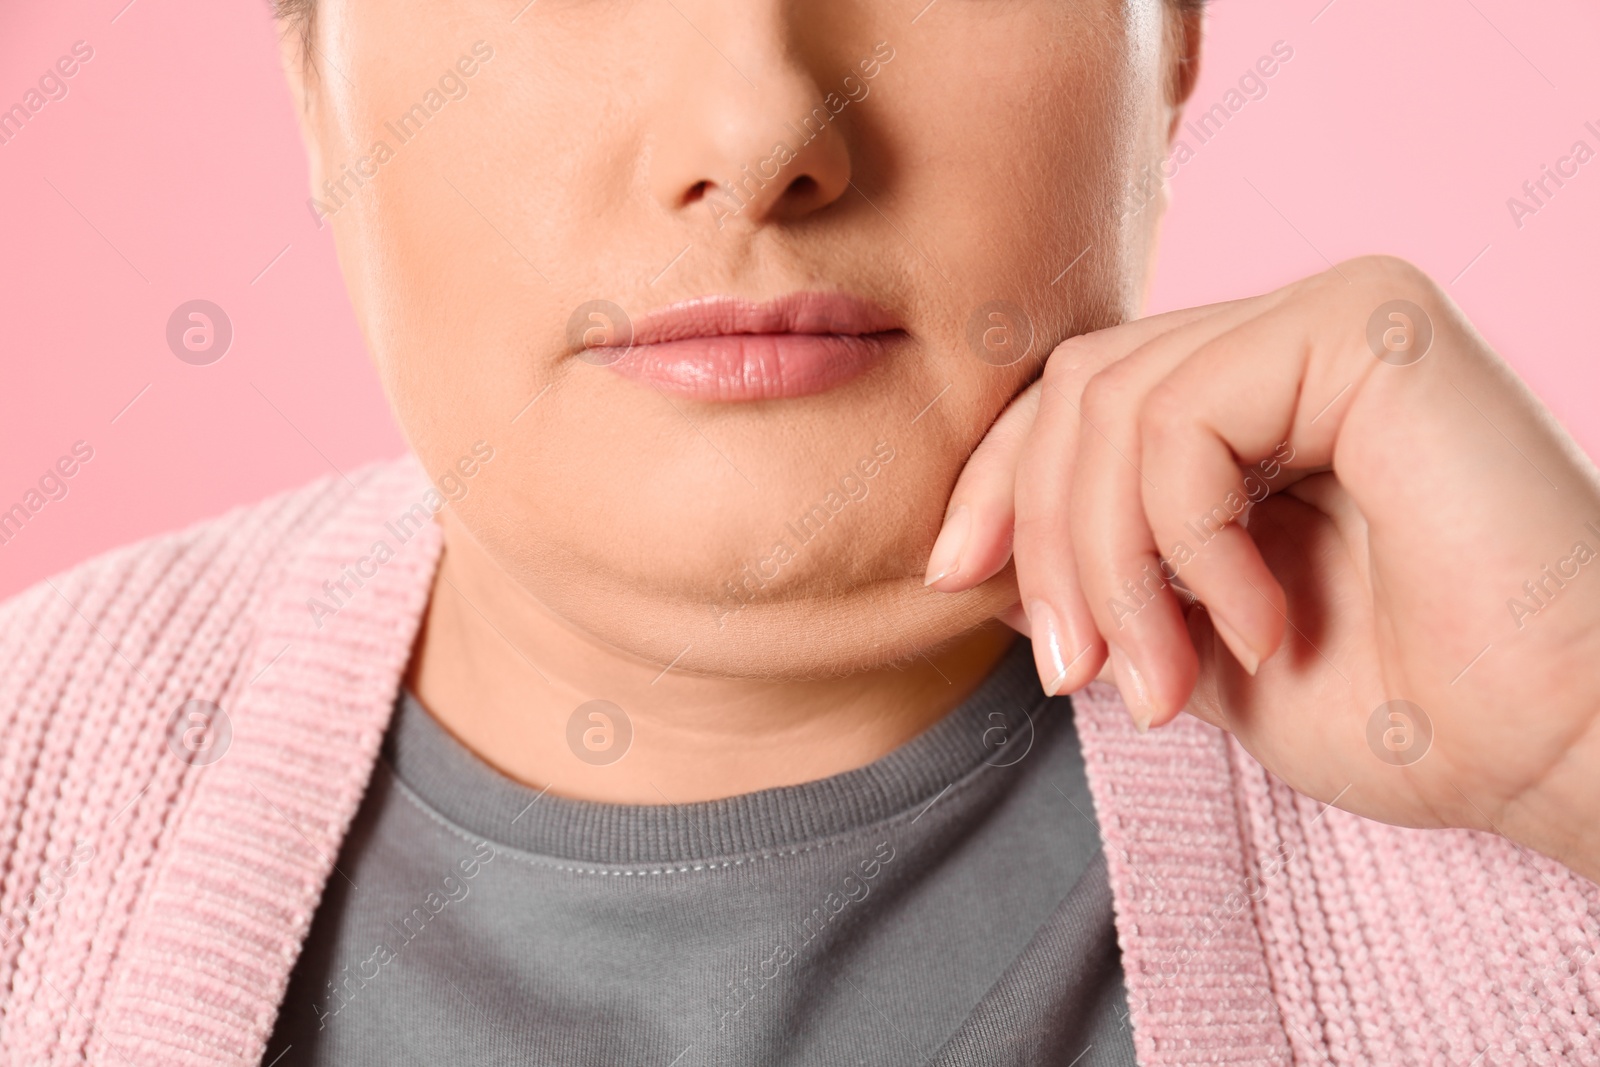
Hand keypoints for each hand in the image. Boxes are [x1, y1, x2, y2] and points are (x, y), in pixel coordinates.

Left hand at [927, 256, 1599, 880]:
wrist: (1553, 751)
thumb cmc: (1399, 711)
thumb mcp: (1191, 645)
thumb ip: (1097, 577)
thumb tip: (976, 553)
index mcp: (1257, 396)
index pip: (1076, 394)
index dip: (1000, 482)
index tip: (954, 579)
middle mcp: (1293, 335)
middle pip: (1077, 388)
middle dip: (1046, 543)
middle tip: (1074, 676)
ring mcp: (1333, 315)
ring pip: (1112, 402)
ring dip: (1110, 567)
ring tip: (1165, 681)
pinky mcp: (1368, 325)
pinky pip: (1185, 418)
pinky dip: (1188, 544)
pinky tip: (1257, 627)